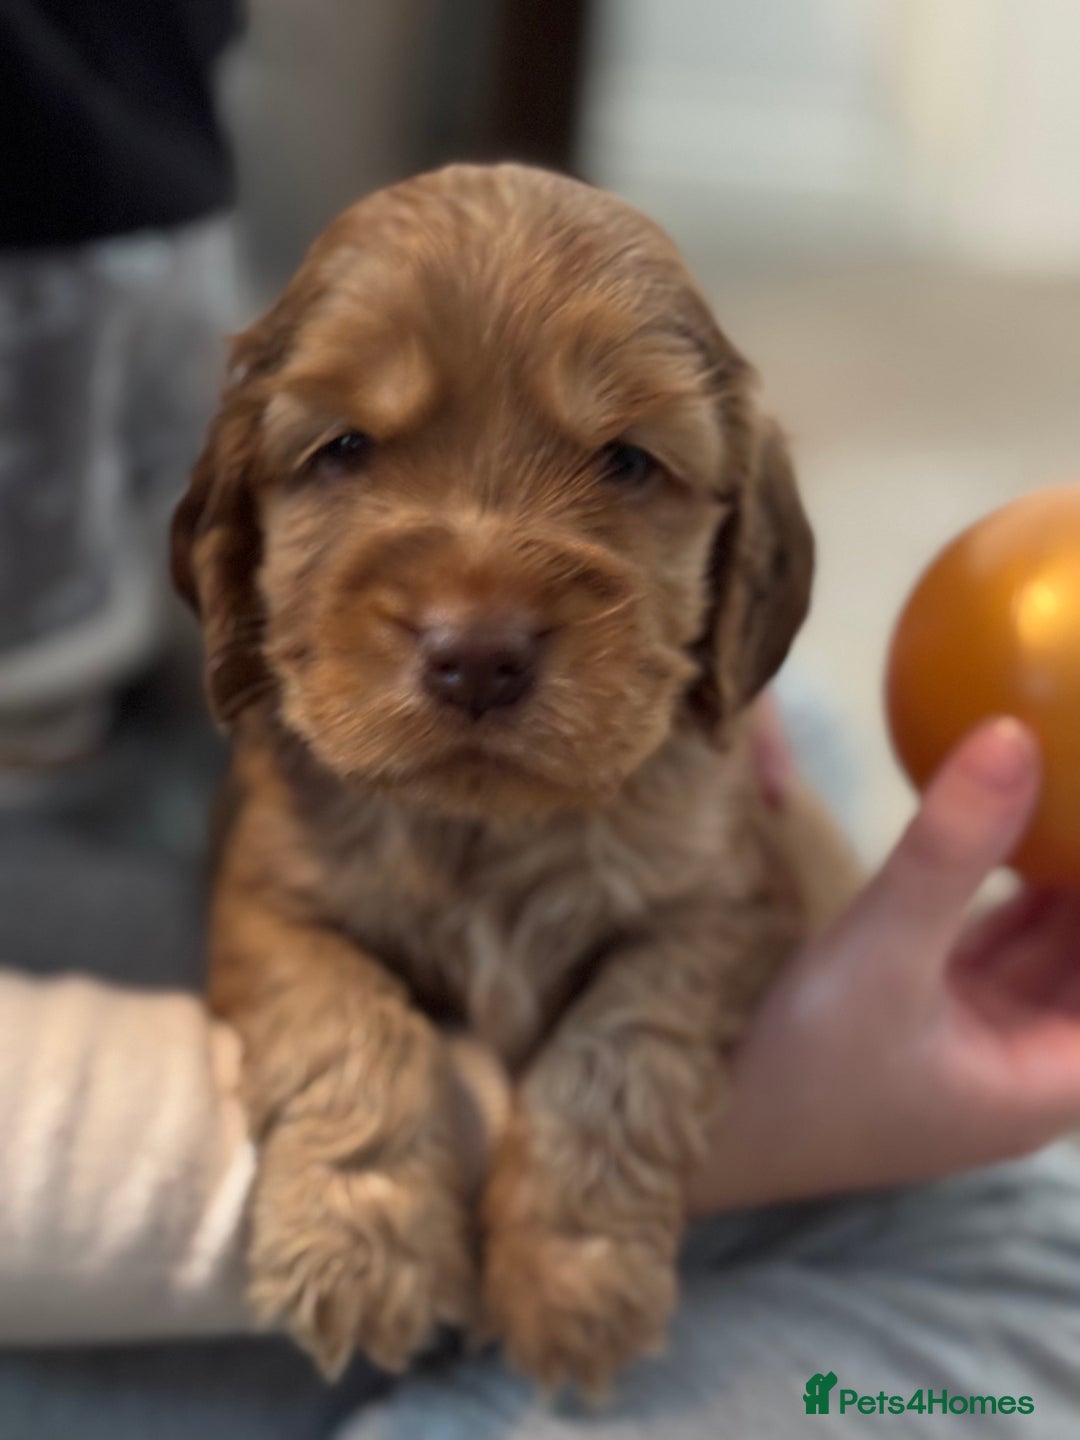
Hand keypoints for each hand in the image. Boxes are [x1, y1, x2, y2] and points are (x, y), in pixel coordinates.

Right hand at [689, 715, 1079, 1212]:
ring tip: (1061, 794)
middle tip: (1075, 789)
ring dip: (1054, 882)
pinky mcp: (922, 1015)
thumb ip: (950, 850)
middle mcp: (1025, 1066)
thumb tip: (1014, 735)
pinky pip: (989, 942)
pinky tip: (1005, 832)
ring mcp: (973, 1040)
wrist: (694, 1124)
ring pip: (1047, 950)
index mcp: (1049, 1080)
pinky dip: (1003, 890)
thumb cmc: (803, 1066)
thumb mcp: (882, 952)